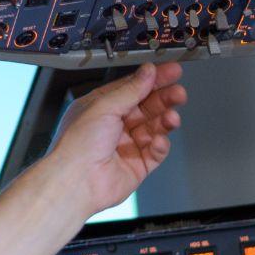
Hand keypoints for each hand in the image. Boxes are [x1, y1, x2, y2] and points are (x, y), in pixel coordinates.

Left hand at [41, 62, 187, 216]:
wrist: (76, 182)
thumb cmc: (77, 146)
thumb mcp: (104, 106)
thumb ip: (130, 89)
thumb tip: (147, 73)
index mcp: (102, 107)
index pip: (133, 88)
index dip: (153, 80)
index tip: (171, 72)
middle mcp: (114, 126)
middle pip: (147, 107)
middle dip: (164, 99)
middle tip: (178, 93)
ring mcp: (126, 146)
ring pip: (154, 128)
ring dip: (165, 121)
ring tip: (172, 117)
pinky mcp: (137, 165)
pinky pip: (155, 152)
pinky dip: (160, 145)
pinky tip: (159, 140)